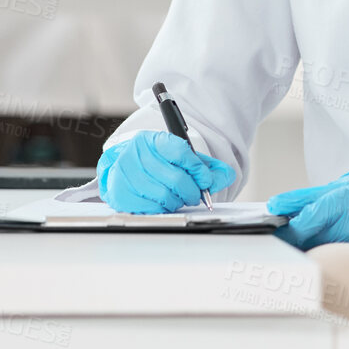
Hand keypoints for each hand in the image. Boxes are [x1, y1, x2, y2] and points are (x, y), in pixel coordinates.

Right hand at [98, 130, 235, 213]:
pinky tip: (164, 203)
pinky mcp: (120, 193)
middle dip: (192, 191)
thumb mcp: (180, 158)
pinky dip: (163, 209)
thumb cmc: (156, 164)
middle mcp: (135, 153)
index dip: (198, 168)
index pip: (181, 151)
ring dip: (178, 201)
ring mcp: (125, 174)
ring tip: (178, 198)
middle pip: (176, 177)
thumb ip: (205, 166)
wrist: (123, 170)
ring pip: (165, 195)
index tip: (206, 179)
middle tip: (195, 195)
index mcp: (152, 139)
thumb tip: (227, 175)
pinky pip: (151, 208)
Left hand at [266, 159, 348, 255]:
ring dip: (309, 252)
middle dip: (291, 245)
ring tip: (308, 242)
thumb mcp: (334, 186)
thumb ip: (303, 198)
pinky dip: (329, 257)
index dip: (280, 233)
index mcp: (331, 209)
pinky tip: (329, 248)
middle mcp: (340, 231)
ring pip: (319, 256)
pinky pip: (337, 261)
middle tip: (284, 240)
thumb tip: (276, 204)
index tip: (272, 232)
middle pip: (303, 247)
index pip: (295, 230)